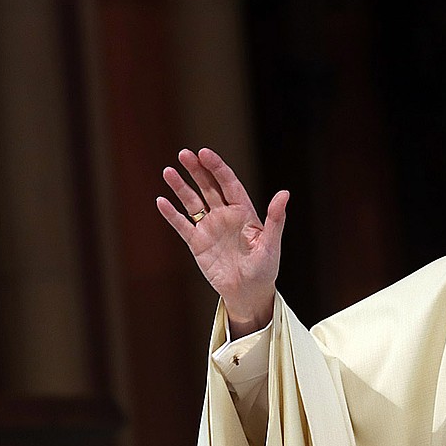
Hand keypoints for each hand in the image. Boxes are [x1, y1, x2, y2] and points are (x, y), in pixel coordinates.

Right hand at [157, 148, 287, 333]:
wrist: (248, 293)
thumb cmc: (265, 269)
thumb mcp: (271, 244)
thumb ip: (275, 219)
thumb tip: (284, 193)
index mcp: (244, 212)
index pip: (228, 183)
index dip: (217, 167)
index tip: (204, 153)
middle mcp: (225, 215)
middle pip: (208, 187)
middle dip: (197, 170)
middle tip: (184, 153)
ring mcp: (210, 228)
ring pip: (192, 202)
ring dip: (180, 187)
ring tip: (168, 171)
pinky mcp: (197, 243)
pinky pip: (182, 225)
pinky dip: (171, 214)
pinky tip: (161, 201)